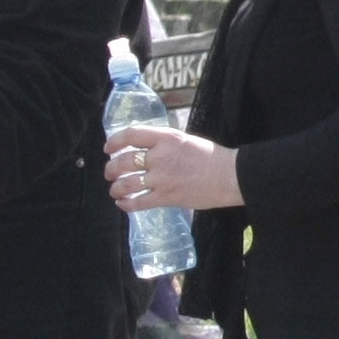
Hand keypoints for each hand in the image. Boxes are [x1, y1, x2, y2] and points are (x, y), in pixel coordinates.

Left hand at [103, 123, 240, 214]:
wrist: (230, 176)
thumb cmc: (211, 157)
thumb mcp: (185, 139)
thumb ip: (163, 143)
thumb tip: (144, 148)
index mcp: (166, 138)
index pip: (131, 135)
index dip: (115, 141)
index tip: (108, 147)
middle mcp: (160, 156)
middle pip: (123, 161)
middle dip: (111, 168)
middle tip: (109, 172)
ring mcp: (162, 178)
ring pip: (126, 184)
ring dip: (116, 187)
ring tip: (115, 189)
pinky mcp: (166, 198)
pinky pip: (138, 202)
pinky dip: (126, 204)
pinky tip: (122, 204)